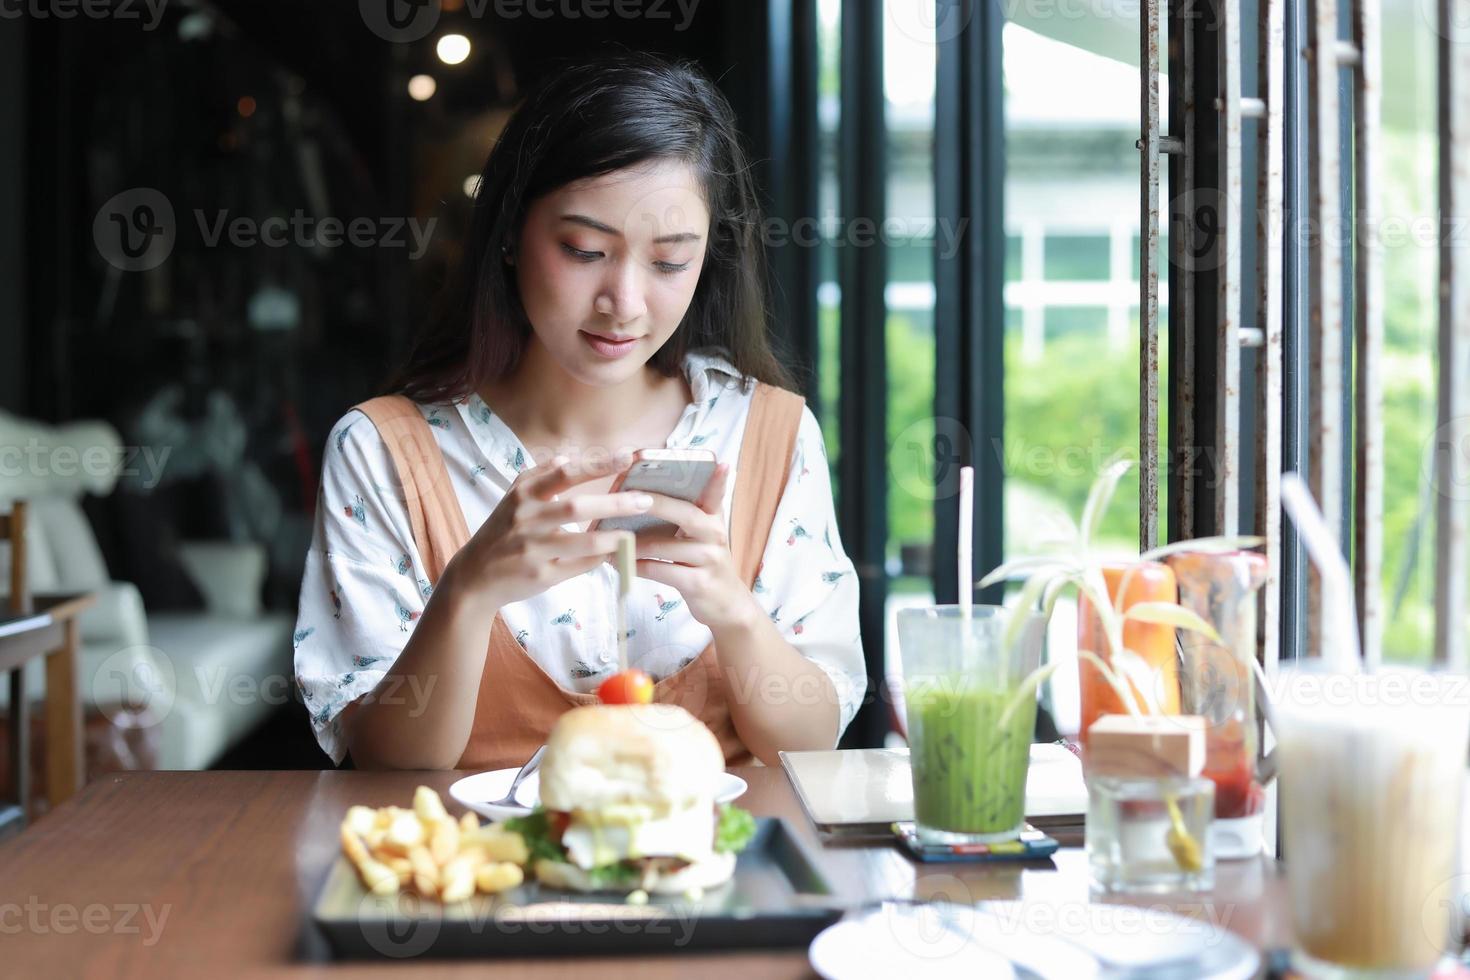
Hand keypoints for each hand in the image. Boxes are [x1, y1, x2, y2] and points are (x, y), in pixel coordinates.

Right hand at [446, 452, 653, 607]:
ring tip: (634, 533)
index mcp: (523, 496)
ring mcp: (533, 549)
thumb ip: (538, 476)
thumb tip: (566, 459)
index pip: (565, 475)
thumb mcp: (511, 499)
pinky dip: (598, 559)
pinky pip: (578, 566)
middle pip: (576, 508)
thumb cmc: (501, 532)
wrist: (474, 576)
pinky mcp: (540, 576)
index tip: (627, 457)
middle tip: (645, 500)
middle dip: (614, 503)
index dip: (597, 465)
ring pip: (581, 542)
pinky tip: (615, 553)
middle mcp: (527, 520)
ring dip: (612, 537)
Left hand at [626, 463, 759, 632]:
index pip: (716, 492)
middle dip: (652, 504)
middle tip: (622, 497)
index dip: (717, 478)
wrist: (726, 604)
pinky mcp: (698, 583)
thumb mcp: (703, 534)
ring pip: (663, 546)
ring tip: (606, 539)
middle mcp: (715, 534)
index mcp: (714, 518)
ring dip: (631, 544)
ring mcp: (708, 559)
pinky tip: (617, 563)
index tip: (719, 462)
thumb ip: (686, 511)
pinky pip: (659, 570)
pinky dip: (635, 566)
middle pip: (684, 513)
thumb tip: (645, 491)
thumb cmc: (704, 563)